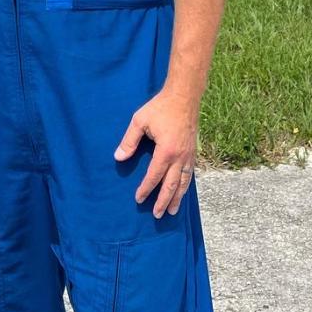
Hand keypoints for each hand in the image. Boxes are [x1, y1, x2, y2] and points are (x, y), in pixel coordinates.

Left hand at [114, 90, 198, 218]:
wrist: (184, 96)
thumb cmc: (160, 107)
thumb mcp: (140, 120)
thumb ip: (129, 141)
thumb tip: (118, 158)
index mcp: (166, 151)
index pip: (154, 176)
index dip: (146, 189)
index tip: (139, 199)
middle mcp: (180, 157)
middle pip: (171, 185)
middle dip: (163, 201)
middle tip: (157, 215)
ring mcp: (189, 155)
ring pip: (184, 182)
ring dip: (177, 198)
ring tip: (172, 211)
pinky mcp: (193, 151)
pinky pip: (190, 173)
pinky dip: (186, 185)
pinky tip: (183, 190)